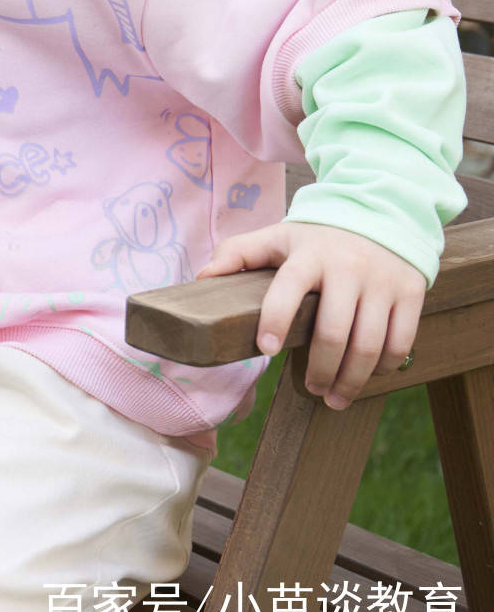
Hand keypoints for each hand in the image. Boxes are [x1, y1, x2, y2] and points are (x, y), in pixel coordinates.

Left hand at [196, 221, 424, 408]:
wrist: (381, 213)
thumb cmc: (318, 237)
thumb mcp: (277, 237)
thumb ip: (238, 253)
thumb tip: (201, 278)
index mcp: (308, 255)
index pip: (288, 289)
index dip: (276, 320)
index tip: (267, 350)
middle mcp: (348, 268)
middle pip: (332, 332)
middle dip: (318, 370)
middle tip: (309, 390)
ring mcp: (382, 282)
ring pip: (368, 344)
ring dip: (350, 380)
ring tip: (334, 398)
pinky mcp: (410, 292)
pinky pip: (400, 341)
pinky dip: (383, 367)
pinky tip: (367, 376)